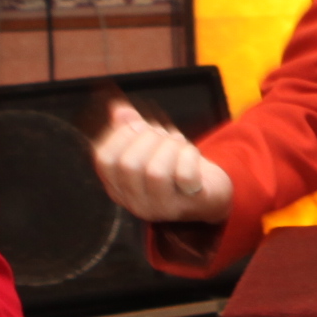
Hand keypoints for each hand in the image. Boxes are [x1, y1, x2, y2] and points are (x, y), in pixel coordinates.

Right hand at [90, 97, 233, 222]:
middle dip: (148, 138)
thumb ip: (132, 127)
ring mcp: (160, 207)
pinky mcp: (186, 205)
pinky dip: (189, 156)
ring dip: (170, 147)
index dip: (121, 134)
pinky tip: (193, 156)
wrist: (211, 192)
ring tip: (179, 144)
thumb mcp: (152, 143)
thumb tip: (118, 109)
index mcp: (118, 186)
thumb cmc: (176, 166)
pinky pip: (184, 176)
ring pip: (155, 172)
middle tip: (163, 135)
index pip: (104, 159)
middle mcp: (134, 202)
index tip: (139, 125)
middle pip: (127, 165)